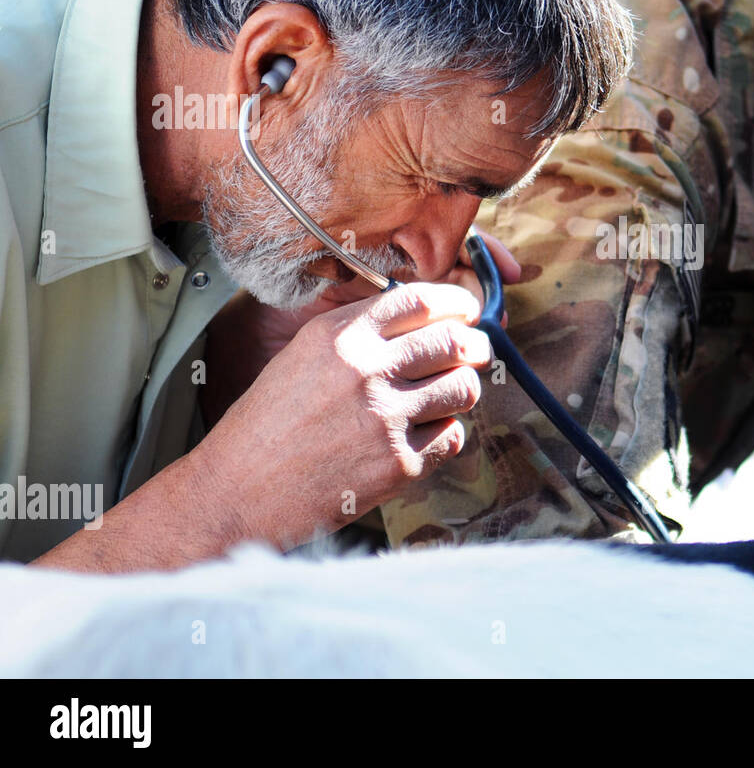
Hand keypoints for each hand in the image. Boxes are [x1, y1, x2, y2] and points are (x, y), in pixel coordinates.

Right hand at [195, 282, 492, 548]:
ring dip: (462, 389)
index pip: (421, 301)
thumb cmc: (268, 424)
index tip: (468, 312)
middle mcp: (366, 371)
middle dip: (474, 345)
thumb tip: (423, 318)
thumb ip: (359, 331)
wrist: (238, 491)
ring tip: (447, 395)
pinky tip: (424, 435)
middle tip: (475, 352)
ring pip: (462, 388)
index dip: (456, 304)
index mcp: (340, 337)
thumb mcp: (303, 355)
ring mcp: (386, 419)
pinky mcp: (399, 464)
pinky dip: (446, 433)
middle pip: (452, 342)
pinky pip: (452, 436)